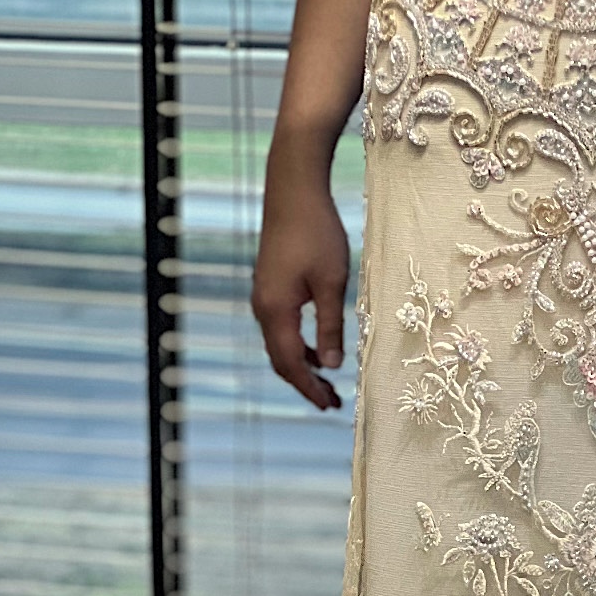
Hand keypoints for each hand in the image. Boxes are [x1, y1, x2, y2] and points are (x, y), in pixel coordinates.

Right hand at [252, 167, 349, 411]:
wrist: (293, 190)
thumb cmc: (316, 232)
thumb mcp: (332, 283)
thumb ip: (330, 326)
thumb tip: (331, 365)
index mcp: (276, 310)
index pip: (291, 363)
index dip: (309, 388)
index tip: (330, 405)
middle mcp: (263, 308)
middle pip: (281, 359)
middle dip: (305, 383)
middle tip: (331, 402)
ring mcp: (263, 297)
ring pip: (280, 345)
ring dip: (302, 365)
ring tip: (327, 382)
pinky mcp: (269, 287)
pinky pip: (280, 328)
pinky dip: (297, 346)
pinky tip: (318, 349)